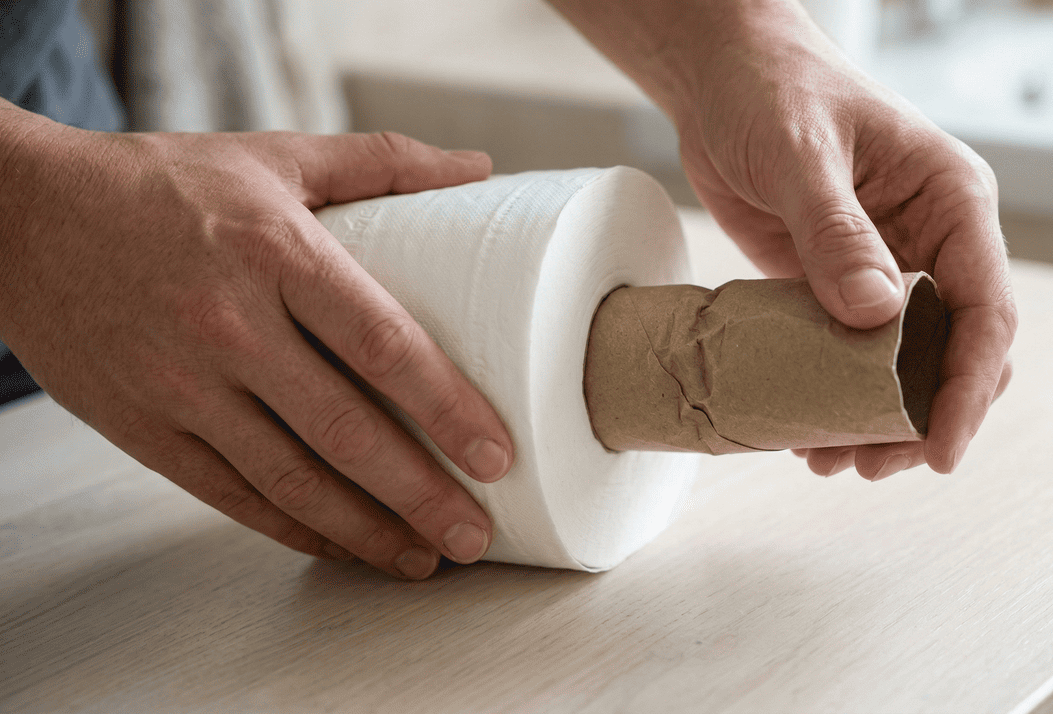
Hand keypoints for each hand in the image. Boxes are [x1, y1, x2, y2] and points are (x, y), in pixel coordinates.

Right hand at [0, 107, 512, 578]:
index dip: (446, 406)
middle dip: (420, 494)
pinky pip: (231, 496)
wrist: (16, 217)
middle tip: (477, 535)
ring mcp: (180, 386)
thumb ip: (381, 162)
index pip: (380, 342)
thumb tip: (478, 168)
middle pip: (344, 430)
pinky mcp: (143, 429)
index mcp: (272, 251)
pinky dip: (295, 530)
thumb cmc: (158, 183)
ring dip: (366, 532)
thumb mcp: (273, 155)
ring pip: (290, 480)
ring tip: (425, 561)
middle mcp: (228, 325)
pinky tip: (345, 547)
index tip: (496, 453)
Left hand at [676, 19, 1015, 478]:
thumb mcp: (800, 154)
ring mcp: (886, 265)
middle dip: (922, 417)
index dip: (968, 388)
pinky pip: (852, 352)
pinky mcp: (838, 281)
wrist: (721, 77)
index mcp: (952, 201)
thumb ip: (836, 233)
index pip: (985, 309)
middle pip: (955, 350)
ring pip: (906, 363)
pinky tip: (808, 428)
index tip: (941, 448)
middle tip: (870, 467)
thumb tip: (875, 318)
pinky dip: (837, 394)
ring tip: (831, 462)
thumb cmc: (773, 89)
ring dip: (877, 418)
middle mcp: (931, 240)